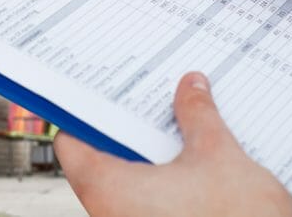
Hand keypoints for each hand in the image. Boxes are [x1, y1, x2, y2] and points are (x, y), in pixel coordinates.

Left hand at [54, 72, 291, 216]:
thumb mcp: (218, 156)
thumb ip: (199, 116)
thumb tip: (192, 88)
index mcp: (111, 190)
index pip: (72, 143)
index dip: (85, 112)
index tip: (103, 91)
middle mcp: (112, 214)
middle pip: (105, 156)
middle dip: (132, 125)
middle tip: (152, 97)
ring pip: (131, 180)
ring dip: (153, 152)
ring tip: (179, 121)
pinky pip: (150, 201)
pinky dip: (166, 178)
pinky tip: (194, 160)